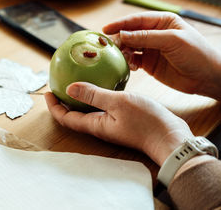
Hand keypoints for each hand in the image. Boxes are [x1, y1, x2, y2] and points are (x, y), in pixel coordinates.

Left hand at [45, 82, 193, 165]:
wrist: (171, 137)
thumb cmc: (146, 122)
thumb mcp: (118, 102)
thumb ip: (93, 95)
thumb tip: (70, 88)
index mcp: (94, 125)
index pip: (66, 118)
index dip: (54, 107)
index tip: (48, 92)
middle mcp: (100, 126)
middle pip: (74, 116)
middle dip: (64, 102)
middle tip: (60, 85)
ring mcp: (111, 124)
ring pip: (88, 112)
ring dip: (80, 99)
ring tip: (78, 82)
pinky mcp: (121, 120)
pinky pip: (102, 108)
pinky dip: (96, 97)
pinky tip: (103, 85)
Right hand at [102, 11, 220, 99]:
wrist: (207, 77)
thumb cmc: (197, 53)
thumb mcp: (172, 41)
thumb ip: (146, 37)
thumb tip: (122, 34)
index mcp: (162, 21)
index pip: (136, 20)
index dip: (120, 24)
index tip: (105, 29)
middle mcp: (154, 33)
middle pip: (129, 33)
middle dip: (119, 39)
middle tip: (109, 47)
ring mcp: (151, 49)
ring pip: (129, 47)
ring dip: (122, 52)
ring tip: (119, 57)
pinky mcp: (149, 64)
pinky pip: (132, 60)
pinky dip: (128, 62)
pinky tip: (129, 66)